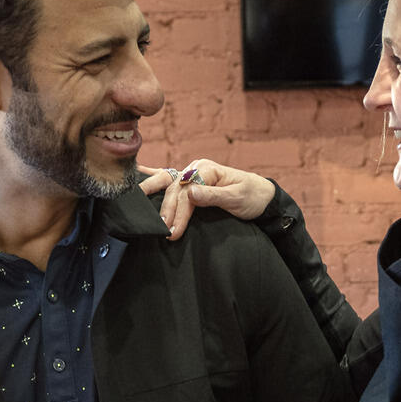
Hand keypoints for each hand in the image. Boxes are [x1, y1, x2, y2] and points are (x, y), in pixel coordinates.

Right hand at [138, 159, 275, 240]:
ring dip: (157, 201)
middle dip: (166, 211)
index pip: (186, 192)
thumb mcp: (237, 198)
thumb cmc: (252, 197)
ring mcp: (192, 174)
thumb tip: (190, 193)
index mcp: (207, 169)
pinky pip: (169, 180)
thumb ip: (213, 196)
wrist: (262, 197)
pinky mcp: (191, 183)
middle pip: (174, 189)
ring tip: (150, 219)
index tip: (173, 232)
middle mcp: (196, 168)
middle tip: (162, 232)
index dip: (179, 213)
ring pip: (168, 185)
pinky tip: (138, 174)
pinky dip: (153, 178)